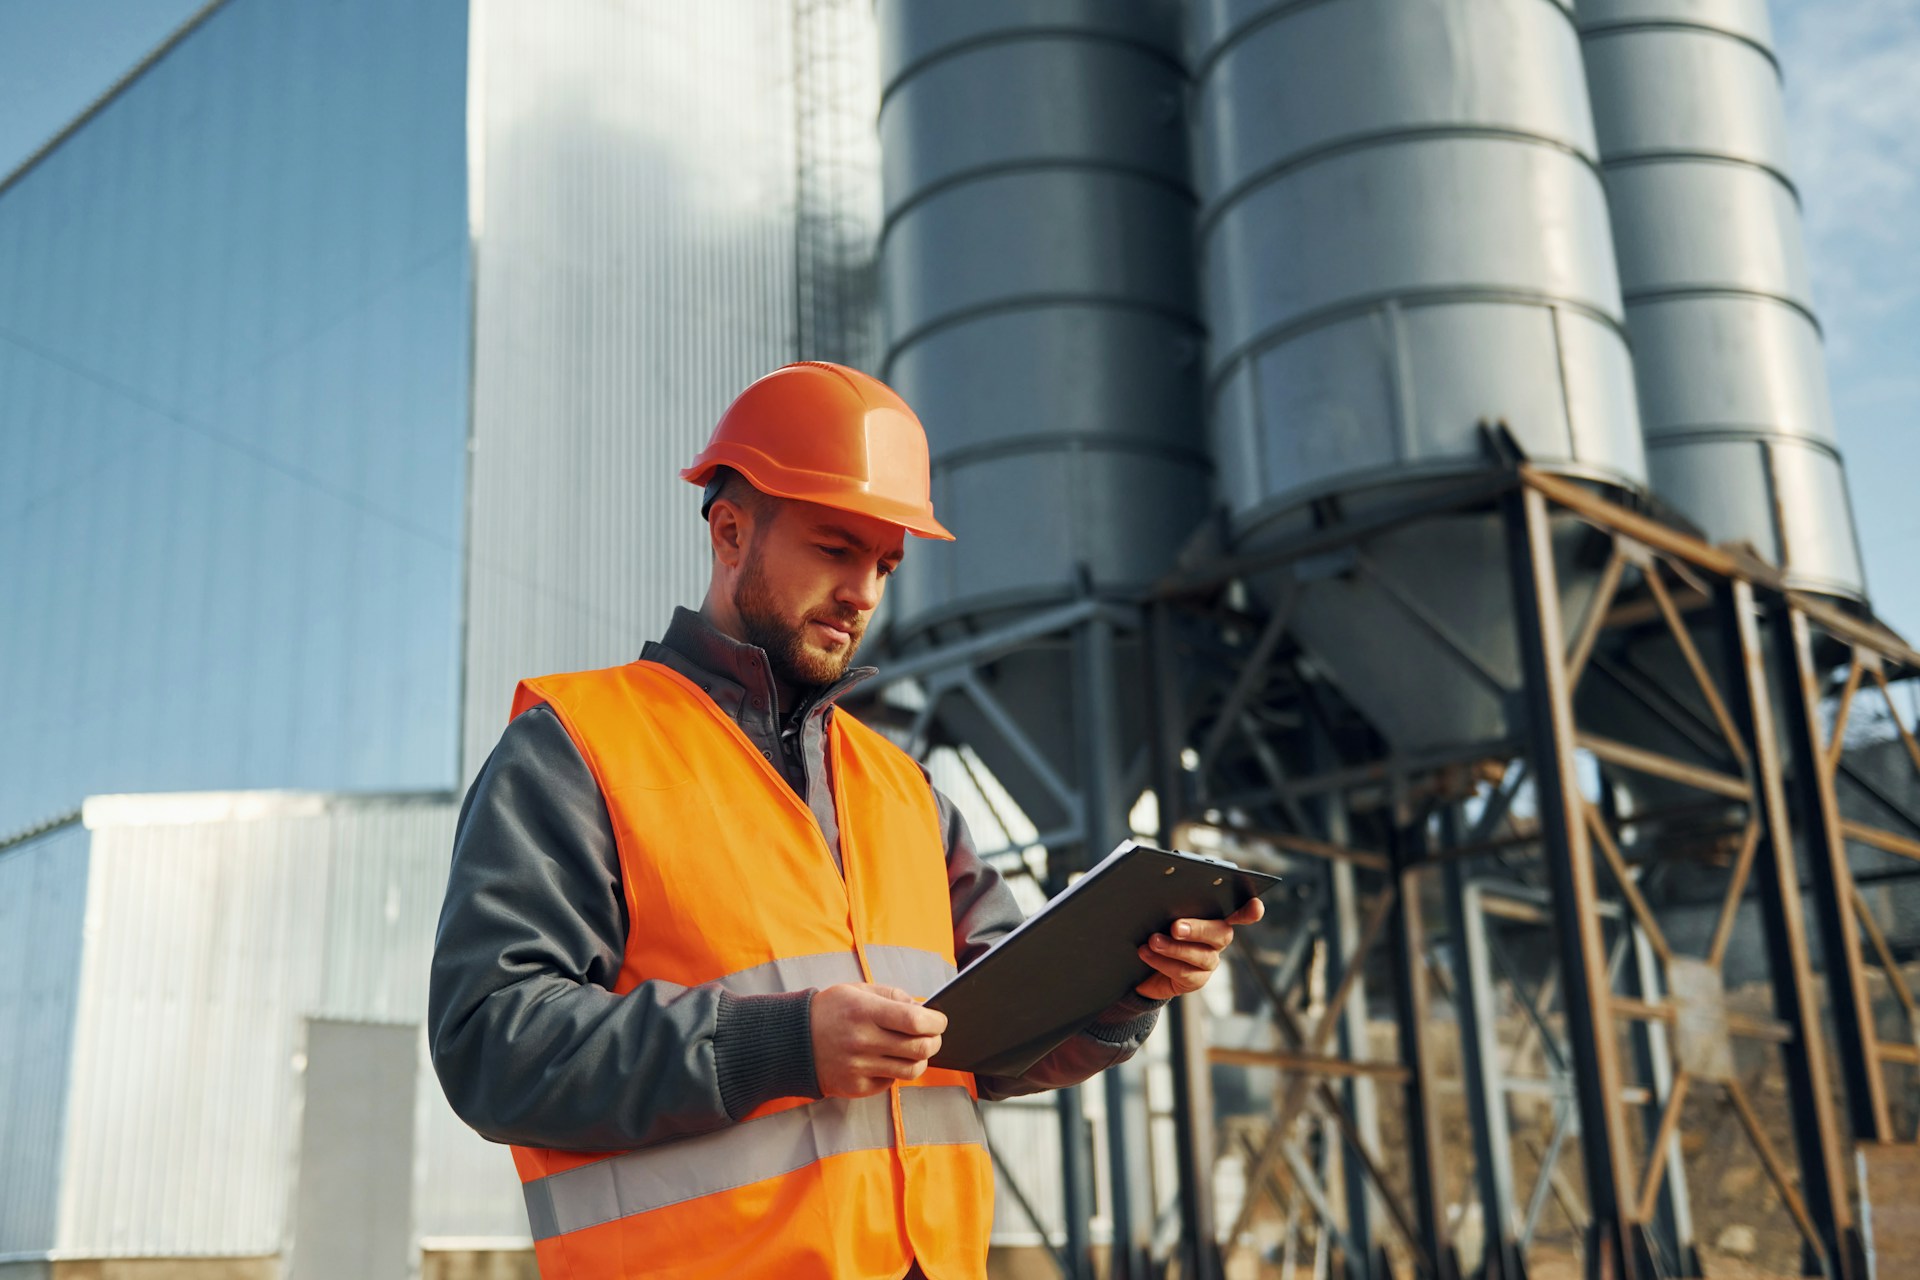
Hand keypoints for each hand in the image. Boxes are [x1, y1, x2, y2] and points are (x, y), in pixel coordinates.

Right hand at [810, 983, 946, 1097]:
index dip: (936, 1022)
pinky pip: (891, 1082)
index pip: (914, 1020)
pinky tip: (887, 1060)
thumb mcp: (858, 991)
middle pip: (919, 1048)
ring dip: (921, 1059)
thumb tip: (924, 1009)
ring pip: (911, 1070)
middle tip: (933, 1036)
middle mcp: (862, 1041)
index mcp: (864, 1012)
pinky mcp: (856, 1087)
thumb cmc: (830, 1011)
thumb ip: (893, 996)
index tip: (940, 1020)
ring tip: (914, 1049)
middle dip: (935, 1042)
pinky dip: (896, 1071)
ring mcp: (859, 1067)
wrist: (793, 1041)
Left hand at [1135, 897, 1264, 1000]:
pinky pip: (1184, 972)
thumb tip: (1158, 897)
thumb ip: (1169, 906)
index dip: (1250, 911)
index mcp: (1214, 916)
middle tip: (1175, 927)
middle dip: (1198, 929)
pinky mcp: (1196, 980)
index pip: (1240, 912)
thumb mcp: (1160, 915)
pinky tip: (1146, 953)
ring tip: (1153, 941)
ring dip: (1174, 948)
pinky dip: (1163, 962)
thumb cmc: (1154, 930)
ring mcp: (1209, 961)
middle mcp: (1217, 939)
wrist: (1141, 966)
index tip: (1255, 906)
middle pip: (1221, 933)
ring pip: (1201, 956)